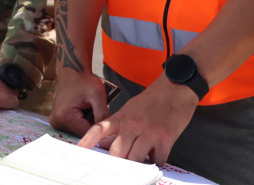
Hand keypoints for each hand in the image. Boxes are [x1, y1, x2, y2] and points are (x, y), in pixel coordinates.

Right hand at [49, 72, 109, 137]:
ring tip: (88, 108)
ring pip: (78, 130)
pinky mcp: (57, 120)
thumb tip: (106, 134)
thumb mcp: (98, 95)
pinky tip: (82, 109)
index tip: (103, 117)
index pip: (87, 133)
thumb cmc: (85, 81)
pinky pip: (73, 126)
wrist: (73, 71)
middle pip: (82, 133)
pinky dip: (80, 120)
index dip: (98, 127)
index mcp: (66, 117)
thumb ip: (102, 114)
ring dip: (86, 122)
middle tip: (94, 108)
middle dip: (91, 123)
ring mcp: (55, 122)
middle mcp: (57, 122)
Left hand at [77, 74, 197, 165]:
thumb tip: (108, 145)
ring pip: (135, 159)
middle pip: (117, 153)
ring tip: (142, 158)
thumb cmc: (153, 99)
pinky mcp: (164, 139)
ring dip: (138, 163)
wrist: (175, 88)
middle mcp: (132, 125)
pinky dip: (156, 161)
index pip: (99, 129)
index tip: (79, 151)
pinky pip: (156, 160)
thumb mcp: (131, 108)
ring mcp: (148, 133)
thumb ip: (119, 125)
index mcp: (122, 116)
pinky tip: (157, 154)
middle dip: (118, 162)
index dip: (87, 141)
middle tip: (121, 165)